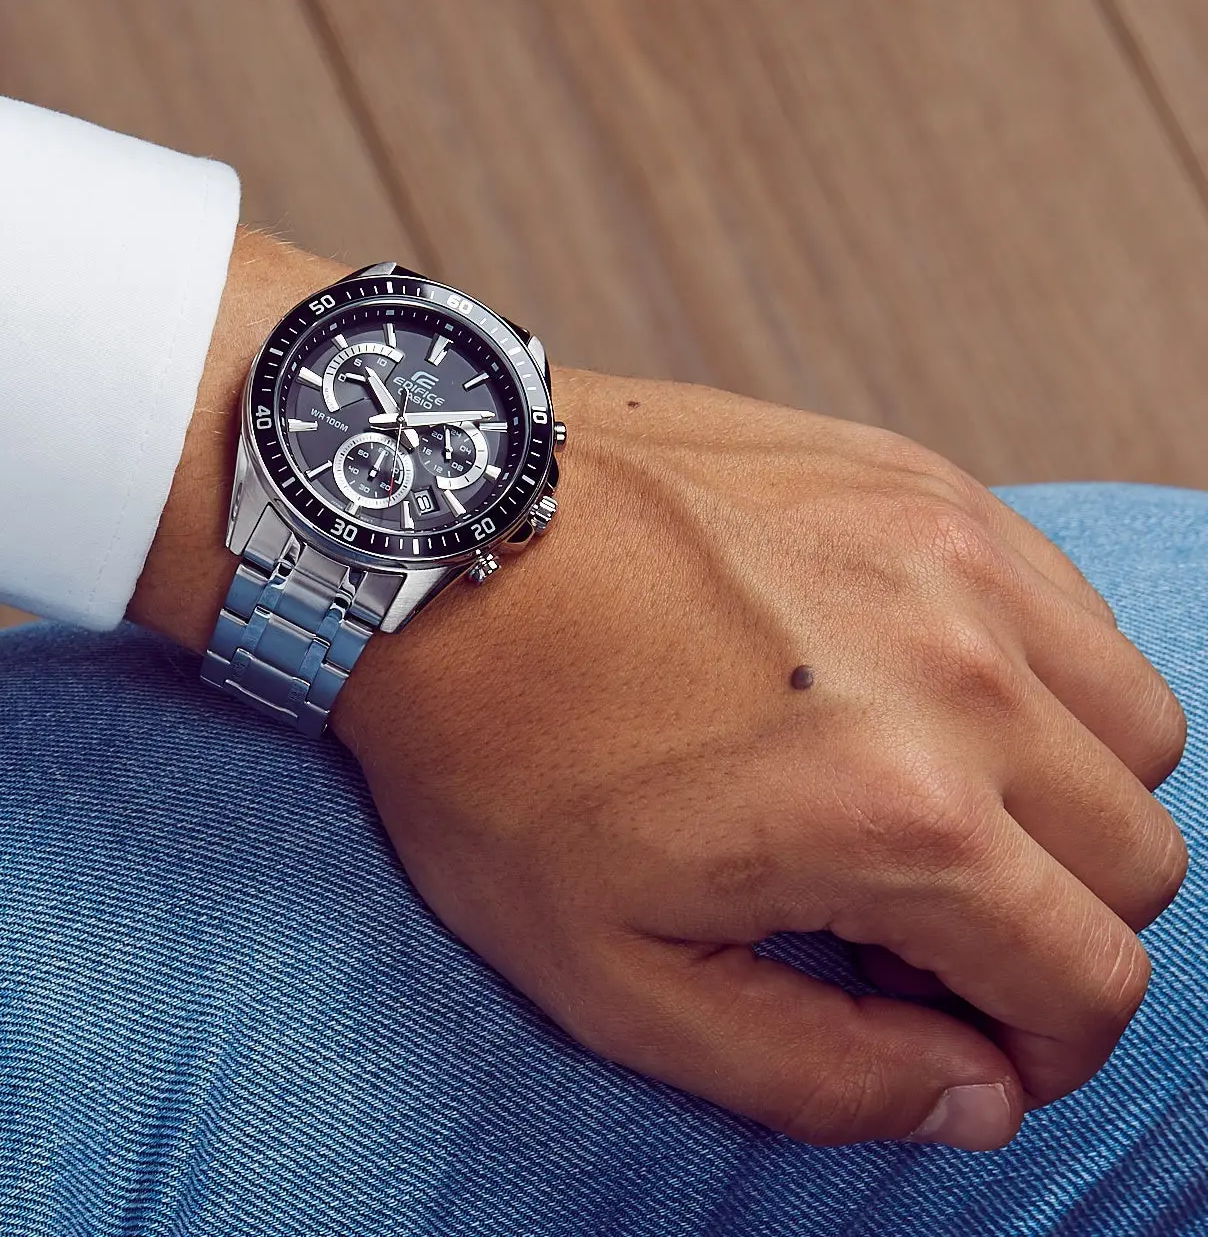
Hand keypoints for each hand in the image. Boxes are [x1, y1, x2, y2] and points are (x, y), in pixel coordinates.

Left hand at [334, 370, 1187, 1149]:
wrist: (437, 541)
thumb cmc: (495, 751)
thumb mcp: (613, 973)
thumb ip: (816, 1070)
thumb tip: (971, 1093)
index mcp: (896, 814)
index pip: (1092, 975)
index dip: (1043, 1043)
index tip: (962, 1033)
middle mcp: (960, 672)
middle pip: (1136, 853)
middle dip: (1051, 926)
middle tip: (912, 921)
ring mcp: (950, 553)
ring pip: (1130, 723)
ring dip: (1064, 796)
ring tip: (928, 799)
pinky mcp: (916, 479)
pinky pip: (1064, 604)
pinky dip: (1038, 674)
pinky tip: (919, 687)